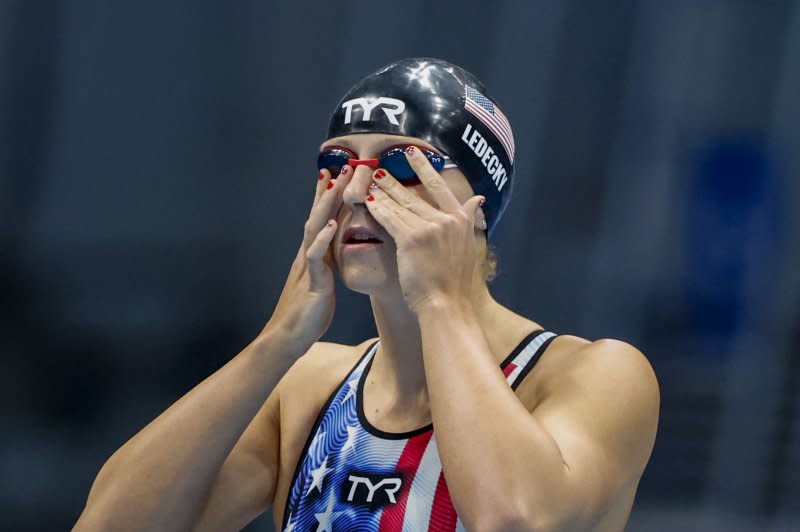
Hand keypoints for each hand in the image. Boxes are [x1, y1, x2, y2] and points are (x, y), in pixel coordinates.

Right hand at [264, 166, 351, 346]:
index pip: (320, 220)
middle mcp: (308, 255)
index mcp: (314, 256)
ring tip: (335, 186)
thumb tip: (336, 250)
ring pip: (314, 229)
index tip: (337, 175)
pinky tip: (330, 225)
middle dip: (329, 192)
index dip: (327, 198)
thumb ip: (327, 264)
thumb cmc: (307, 313)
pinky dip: (322, 239)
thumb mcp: (323, 282)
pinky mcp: (312, 282)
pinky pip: (315, 257)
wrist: (289, 337)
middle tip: (340, 168)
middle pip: (317, 217)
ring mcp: (308, 267)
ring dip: (325, 206)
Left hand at [364, 146, 484, 311]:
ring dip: (382, 191)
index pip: (440, 188)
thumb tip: (479, 199)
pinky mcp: (412, 239)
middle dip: (394, 180)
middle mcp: (447, 220)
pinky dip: (377, 209)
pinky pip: (390, 219)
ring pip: (400, 205)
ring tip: (368, 180)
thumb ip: (471, 221)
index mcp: (461, 221)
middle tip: (380, 166)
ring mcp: (429, 228)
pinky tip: (367, 200)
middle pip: (415, 194)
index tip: (413, 154)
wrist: (449, 305)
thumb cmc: (456, 284)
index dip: (424, 169)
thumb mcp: (471, 247)